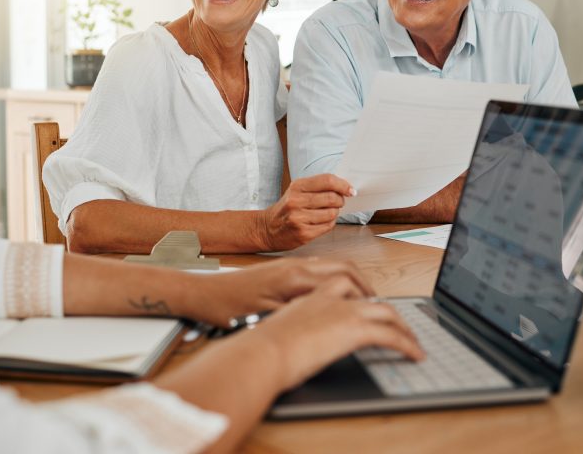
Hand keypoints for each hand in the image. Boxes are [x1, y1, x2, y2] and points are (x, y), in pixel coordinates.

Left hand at [185, 257, 372, 326]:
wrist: (205, 293)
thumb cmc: (230, 309)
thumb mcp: (269, 318)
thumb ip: (302, 313)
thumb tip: (331, 317)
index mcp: (296, 277)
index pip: (346, 280)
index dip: (365, 297)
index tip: (377, 312)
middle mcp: (297, 266)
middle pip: (345, 268)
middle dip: (366, 286)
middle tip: (377, 306)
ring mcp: (291, 265)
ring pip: (333, 267)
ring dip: (352, 281)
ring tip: (362, 302)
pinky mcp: (284, 269)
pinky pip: (320, 269)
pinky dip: (336, 279)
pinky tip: (336, 296)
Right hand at [239, 281, 425, 391]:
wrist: (259, 351)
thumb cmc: (256, 345)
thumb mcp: (271, 326)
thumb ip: (288, 325)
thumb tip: (293, 339)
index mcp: (305, 290)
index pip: (339, 280)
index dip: (358, 290)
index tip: (365, 302)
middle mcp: (327, 295)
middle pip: (367, 291)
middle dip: (384, 306)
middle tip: (395, 322)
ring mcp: (342, 309)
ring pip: (386, 310)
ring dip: (402, 325)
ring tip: (411, 340)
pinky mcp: (353, 329)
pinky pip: (391, 334)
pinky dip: (407, 344)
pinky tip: (415, 354)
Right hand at [256, 174, 353, 250]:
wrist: (267, 228)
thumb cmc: (287, 208)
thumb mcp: (297, 191)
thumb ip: (317, 187)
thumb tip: (344, 188)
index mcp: (296, 186)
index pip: (327, 180)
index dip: (343, 185)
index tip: (350, 190)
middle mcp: (296, 201)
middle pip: (332, 197)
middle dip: (340, 200)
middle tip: (338, 202)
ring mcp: (299, 218)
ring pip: (332, 213)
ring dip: (334, 213)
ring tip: (326, 213)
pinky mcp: (303, 233)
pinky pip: (327, 226)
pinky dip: (329, 223)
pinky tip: (321, 222)